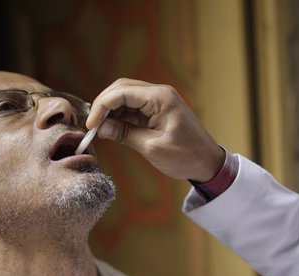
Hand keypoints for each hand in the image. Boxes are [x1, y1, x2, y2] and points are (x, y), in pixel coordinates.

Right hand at [86, 78, 223, 181]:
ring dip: (111, 111)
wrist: (208, 163)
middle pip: (121, 89)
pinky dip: (120, 116)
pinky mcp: (157, 110)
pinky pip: (133, 107)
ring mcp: (158, 101)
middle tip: (92, 126)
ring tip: (100, 130)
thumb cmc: (185, 156)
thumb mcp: (152, 148)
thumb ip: (125, 134)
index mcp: (160, 98)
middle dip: (103, 105)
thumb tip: (101, 128)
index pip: (121, 92)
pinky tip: (112, 129)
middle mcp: (159, 93)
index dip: (101, 107)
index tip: (90, 126)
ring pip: (125, 97)